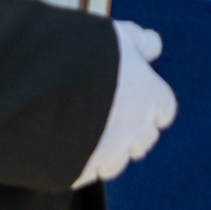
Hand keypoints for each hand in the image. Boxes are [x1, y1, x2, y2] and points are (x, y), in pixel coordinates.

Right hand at [74, 21, 176, 187]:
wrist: (45, 85)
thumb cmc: (87, 55)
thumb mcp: (117, 36)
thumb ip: (140, 42)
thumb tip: (154, 46)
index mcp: (149, 98)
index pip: (165, 110)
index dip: (153, 106)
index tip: (141, 100)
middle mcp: (135, 131)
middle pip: (144, 141)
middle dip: (134, 134)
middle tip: (114, 118)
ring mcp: (108, 155)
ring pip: (117, 162)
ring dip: (109, 152)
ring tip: (88, 134)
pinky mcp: (78, 172)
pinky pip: (87, 173)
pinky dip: (81, 163)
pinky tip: (67, 145)